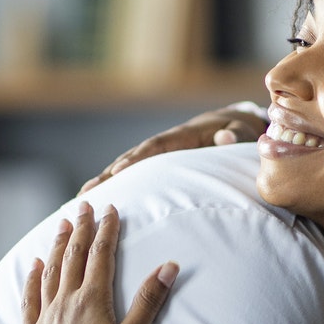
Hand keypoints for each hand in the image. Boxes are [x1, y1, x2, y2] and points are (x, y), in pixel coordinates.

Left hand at [22, 202, 177, 323]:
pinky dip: (32, 278)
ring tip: (61, 226)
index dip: (106, 231)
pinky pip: (30, 298)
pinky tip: (34, 266)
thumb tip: (169, 267)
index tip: (110, 210)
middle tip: (83, 207)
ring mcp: (46, 316)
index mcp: (92, 300)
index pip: (100, 256)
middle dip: (80, 229)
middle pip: (73, 257)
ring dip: (57, 246)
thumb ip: (150, 302)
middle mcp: (66, 302)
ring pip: (50, 272)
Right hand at [82, 104, 268, 191]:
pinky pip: (136, 174)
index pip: (155, 147)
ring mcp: (160, 154)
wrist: (233, 126)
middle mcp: (166, 143)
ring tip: (82, 198)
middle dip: (110, 174)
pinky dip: (116, 183)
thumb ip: (234, 136)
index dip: (136, 158)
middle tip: (88, 192)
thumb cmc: (238, 132)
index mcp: (183, 136)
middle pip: (132, 158)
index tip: (118, 171)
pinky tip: (100, 198)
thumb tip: (222, 139)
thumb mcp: (241, 132)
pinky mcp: (159, 164)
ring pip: (128, 166)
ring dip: (106, 180)